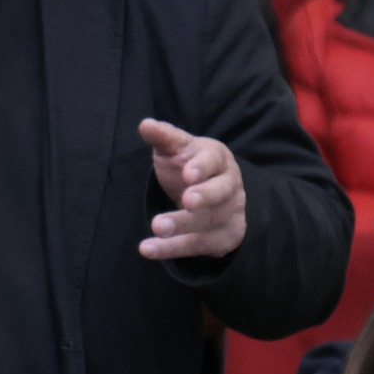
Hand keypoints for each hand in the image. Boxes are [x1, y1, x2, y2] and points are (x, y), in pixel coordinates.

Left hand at [138, 119, 245, 259]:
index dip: (202, 167)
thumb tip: (145, 124)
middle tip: (187, 200)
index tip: (188, 173)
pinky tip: (148, 248)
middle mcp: (229, 186)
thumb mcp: (177, 148)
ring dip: (182, 226)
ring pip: (208, 221)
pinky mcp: (223, 237)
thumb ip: (163, 137)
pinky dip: (173, 248)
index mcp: (217, 159)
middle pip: (221, 191)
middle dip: (205, 196)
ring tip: (156, 228)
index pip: (213, 161)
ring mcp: (229, 212)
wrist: (212, 193)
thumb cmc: (189, 164)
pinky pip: (199, 245)